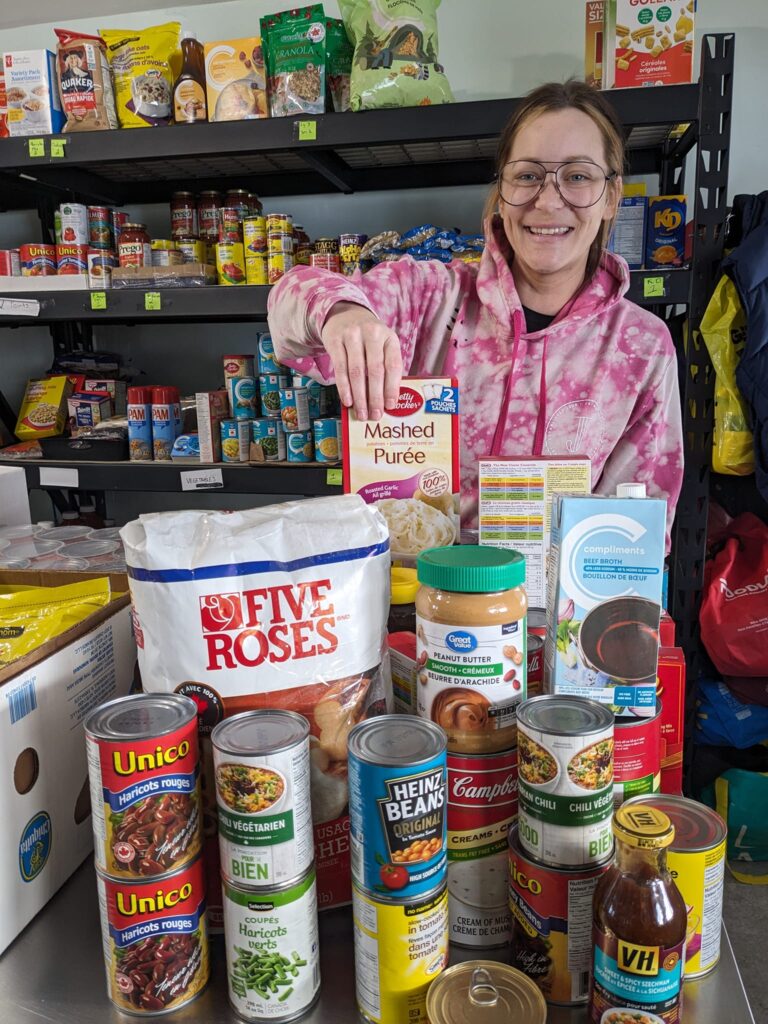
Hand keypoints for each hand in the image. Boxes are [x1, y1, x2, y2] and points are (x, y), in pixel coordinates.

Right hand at [320, 302, 402, 419]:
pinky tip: (348, 401)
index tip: (391, 406)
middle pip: (375, 370)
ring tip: (361, 413)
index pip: (393, 365)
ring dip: (359, 396)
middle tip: (375, 415)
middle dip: (375, 397)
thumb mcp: (382, 346)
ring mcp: (353, 335)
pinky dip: (344, 388)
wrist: (344, 315)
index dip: (392, 387)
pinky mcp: (336, 340)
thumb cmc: (368, 339)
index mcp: (389, 338)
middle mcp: (372, 334)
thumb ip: (385, 368)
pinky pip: (340, 368)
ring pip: (357, 372)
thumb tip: (386, 401)